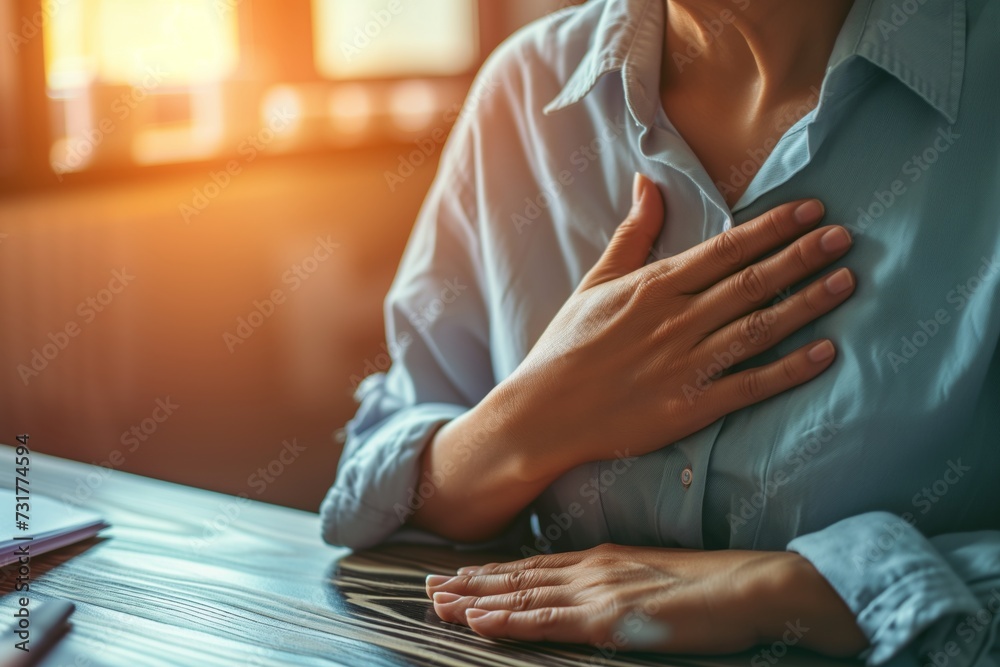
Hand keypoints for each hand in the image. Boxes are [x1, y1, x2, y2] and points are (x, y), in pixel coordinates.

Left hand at [425, 544, 868, 656]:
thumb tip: (594, 600)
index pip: (535, 566)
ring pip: (521, 595)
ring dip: (475, 600)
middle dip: (471, 582)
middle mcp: (591, 568)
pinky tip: (477, 621)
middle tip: (429, 586)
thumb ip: (619, 585)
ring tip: (438, 602)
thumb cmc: (715, 588)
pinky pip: (546, 621)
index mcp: (603, 558)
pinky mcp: (609, 619)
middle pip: (518, 576)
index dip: (494, 572)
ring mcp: (598, 591)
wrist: (755, 586)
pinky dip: (507, 620)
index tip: (460, 574)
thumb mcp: (655, 580)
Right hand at [490, 173, 854, 480]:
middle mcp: (677, 320)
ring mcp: (686, 364)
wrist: (543, 413)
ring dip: (808, 304)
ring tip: (847, 281)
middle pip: (752, 282)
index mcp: (655, 286)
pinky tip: (825, 354)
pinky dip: (790, 371)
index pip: (727, 248)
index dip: (774, 227)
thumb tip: (649, 182)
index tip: (813, 210)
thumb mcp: (595, 283)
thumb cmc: (567, 345)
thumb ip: (632, 234)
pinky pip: (751, 385)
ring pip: (760, 328)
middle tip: (845, 237)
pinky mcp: (691, 407)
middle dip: (803, 256)